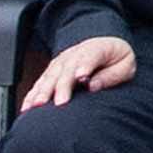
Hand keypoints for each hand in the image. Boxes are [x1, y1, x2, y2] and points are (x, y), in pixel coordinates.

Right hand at [21, 31, 139, 112]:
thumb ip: (112, 75)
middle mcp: (75, 54)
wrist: (103, 44)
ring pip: (49, 76)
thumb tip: (92, 85)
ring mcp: (61, 61)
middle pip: (66, 70)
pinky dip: (32, 94)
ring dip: (42, 91)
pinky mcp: (52, 70)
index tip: (81, 78)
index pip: (89, 57)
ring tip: (36, 106)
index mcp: (96, 49)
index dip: (84, 67)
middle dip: (61, 86)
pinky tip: (26, 107)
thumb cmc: (116, 58)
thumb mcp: (125, 65)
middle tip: (60, 103)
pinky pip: (40, 82)